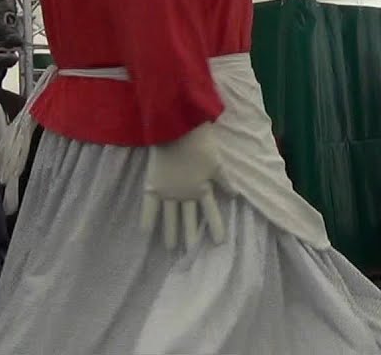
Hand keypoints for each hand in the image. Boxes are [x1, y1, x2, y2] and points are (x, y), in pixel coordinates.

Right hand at [139, 123, 226, 250]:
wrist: (177, 129)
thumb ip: (225, 181)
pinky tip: (145, 235)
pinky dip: (147, 220)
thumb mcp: (217, 163)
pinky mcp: (153, 186)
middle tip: (190, 252)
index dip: (215, 227)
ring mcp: (168, 192)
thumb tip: (235, 196)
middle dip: (190, 236)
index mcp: (202, 188)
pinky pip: (149, 208)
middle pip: (189, 219)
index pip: (211, 212)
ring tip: (171, 248)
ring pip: (170, 217)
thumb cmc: (200, 143)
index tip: (219, 242)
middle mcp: (185, 195)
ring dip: (171, 233)